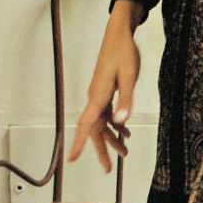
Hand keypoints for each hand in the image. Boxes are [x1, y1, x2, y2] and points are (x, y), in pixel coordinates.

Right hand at [68, 0, 141, 174]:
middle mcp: (95, 97)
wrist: (119, 34)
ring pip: (102, 123)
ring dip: (112, 138)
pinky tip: (125, 132)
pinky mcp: (105, 91)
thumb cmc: (123, 52)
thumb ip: (126, 99)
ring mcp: (99, 94)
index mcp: (99, 95)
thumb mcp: (130, 75)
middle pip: (94, 129)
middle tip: (107, 169)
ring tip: (124, 153)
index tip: (72, 159)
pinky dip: (116, 124)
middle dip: (101, 149)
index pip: (86, 123)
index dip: (79, 142)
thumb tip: (121, 121)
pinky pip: (107, 113)